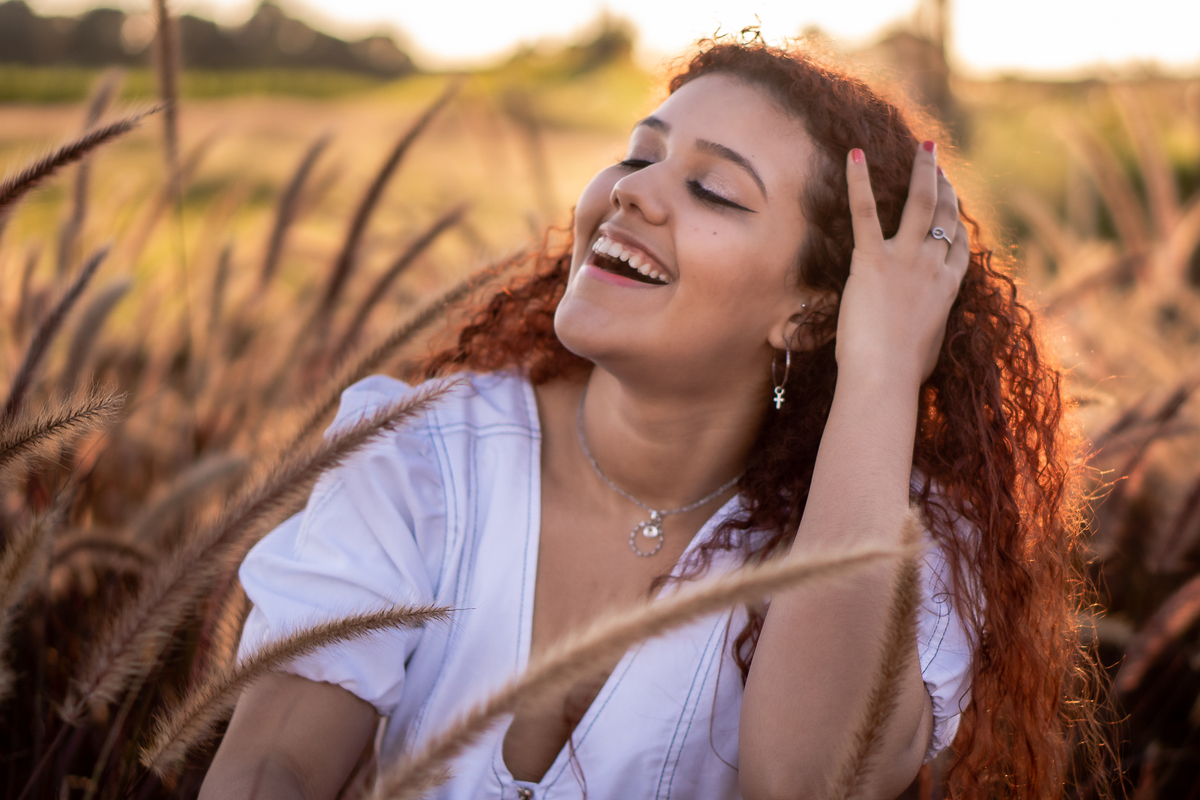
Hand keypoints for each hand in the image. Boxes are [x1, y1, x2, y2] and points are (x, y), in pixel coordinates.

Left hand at [834, 142, 969, 386]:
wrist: (885, 377)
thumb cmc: (902, 374)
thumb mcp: (928, 348)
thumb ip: (926, 330)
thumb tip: (918, 339)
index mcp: (948, 288)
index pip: (958, 244)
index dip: (956, 219)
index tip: (953, 202)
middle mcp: (933, 267)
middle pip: (945, 215)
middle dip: (944, 183)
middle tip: (938, 160)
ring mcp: (905, 260)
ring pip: (920, 203)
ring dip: (924, 169)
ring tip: (923, 145)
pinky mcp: (872, 260)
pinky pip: (865, 212)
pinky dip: (859, 181)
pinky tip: (854, 154)